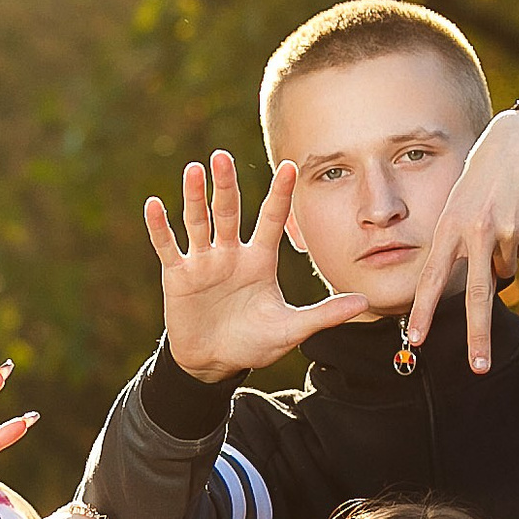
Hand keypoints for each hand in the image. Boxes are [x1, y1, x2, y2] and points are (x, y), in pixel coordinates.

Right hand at [147, 150, 367, 382]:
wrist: (215, 362)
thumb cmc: (253, 343)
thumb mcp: (291, 330)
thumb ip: (324, 314)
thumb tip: (364, 301)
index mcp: (259, 260)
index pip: (271, 220)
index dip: (279, 195)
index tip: (289, 166)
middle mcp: (231, 254)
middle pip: (228, 212)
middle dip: (226, 185)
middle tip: (223, 155)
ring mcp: (203, 262)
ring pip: (198, 222)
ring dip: (193, 197)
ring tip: (193, 170)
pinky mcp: (178, 276)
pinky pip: (168, 248)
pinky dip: (160, 227)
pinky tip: (154, 205)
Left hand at [404, 111, 518, 372]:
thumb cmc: (483, 177)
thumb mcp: (458, 204)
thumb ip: (456, 243)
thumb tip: (477, 284)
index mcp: (449, 226)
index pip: (432, 277)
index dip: (423, 310)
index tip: (415, 339)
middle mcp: (475, 231)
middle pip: (476, 295)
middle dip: (477, 334)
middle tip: (478, 367)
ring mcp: (505, 232)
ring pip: (503, 270)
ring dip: (501, 257)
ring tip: (500, 219)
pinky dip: (518, 241)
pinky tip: (517, 213)